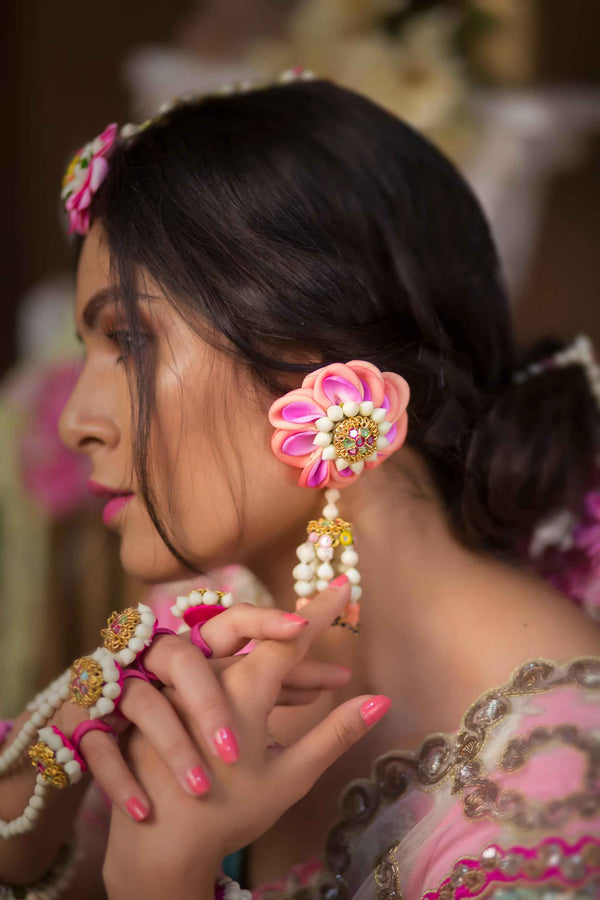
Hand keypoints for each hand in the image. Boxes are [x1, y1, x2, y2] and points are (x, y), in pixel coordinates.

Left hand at [102, 582, 390, 899]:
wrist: (156, 842)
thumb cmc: (228, 813)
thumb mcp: (291, 776)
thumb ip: (336, 733)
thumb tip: (381, 700)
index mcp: (244, 686)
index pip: (292, 634)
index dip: (321, 610)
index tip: (344, 582)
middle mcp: (213, 673)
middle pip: (268, 649)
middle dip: (305, 656)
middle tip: (338, 673)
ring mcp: (188, 685)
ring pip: (244, 663)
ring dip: (282, 675)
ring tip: (320, 692)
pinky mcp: (172, 700)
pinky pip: (219, 678)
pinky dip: (253, 686)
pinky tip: (278, 704)